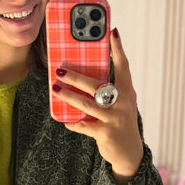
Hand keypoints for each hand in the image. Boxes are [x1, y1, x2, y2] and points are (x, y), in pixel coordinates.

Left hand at [51, 28, 143, 183]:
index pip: (123, 66)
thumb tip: (80, 75)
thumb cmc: (119, 121)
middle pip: (96, 85)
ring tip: (54, 88)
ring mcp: (114, 118)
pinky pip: (84, 125)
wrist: (129, 152)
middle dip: (75, 76)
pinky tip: (64, 120)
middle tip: (59, 69)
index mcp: (127, 91)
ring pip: (86, 104)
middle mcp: (123, 102)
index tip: (112, 31)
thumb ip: (106, 90)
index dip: (118, 49)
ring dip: (68, 96)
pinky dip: (73, 122)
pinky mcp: (106, 133)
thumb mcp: (119, 104)